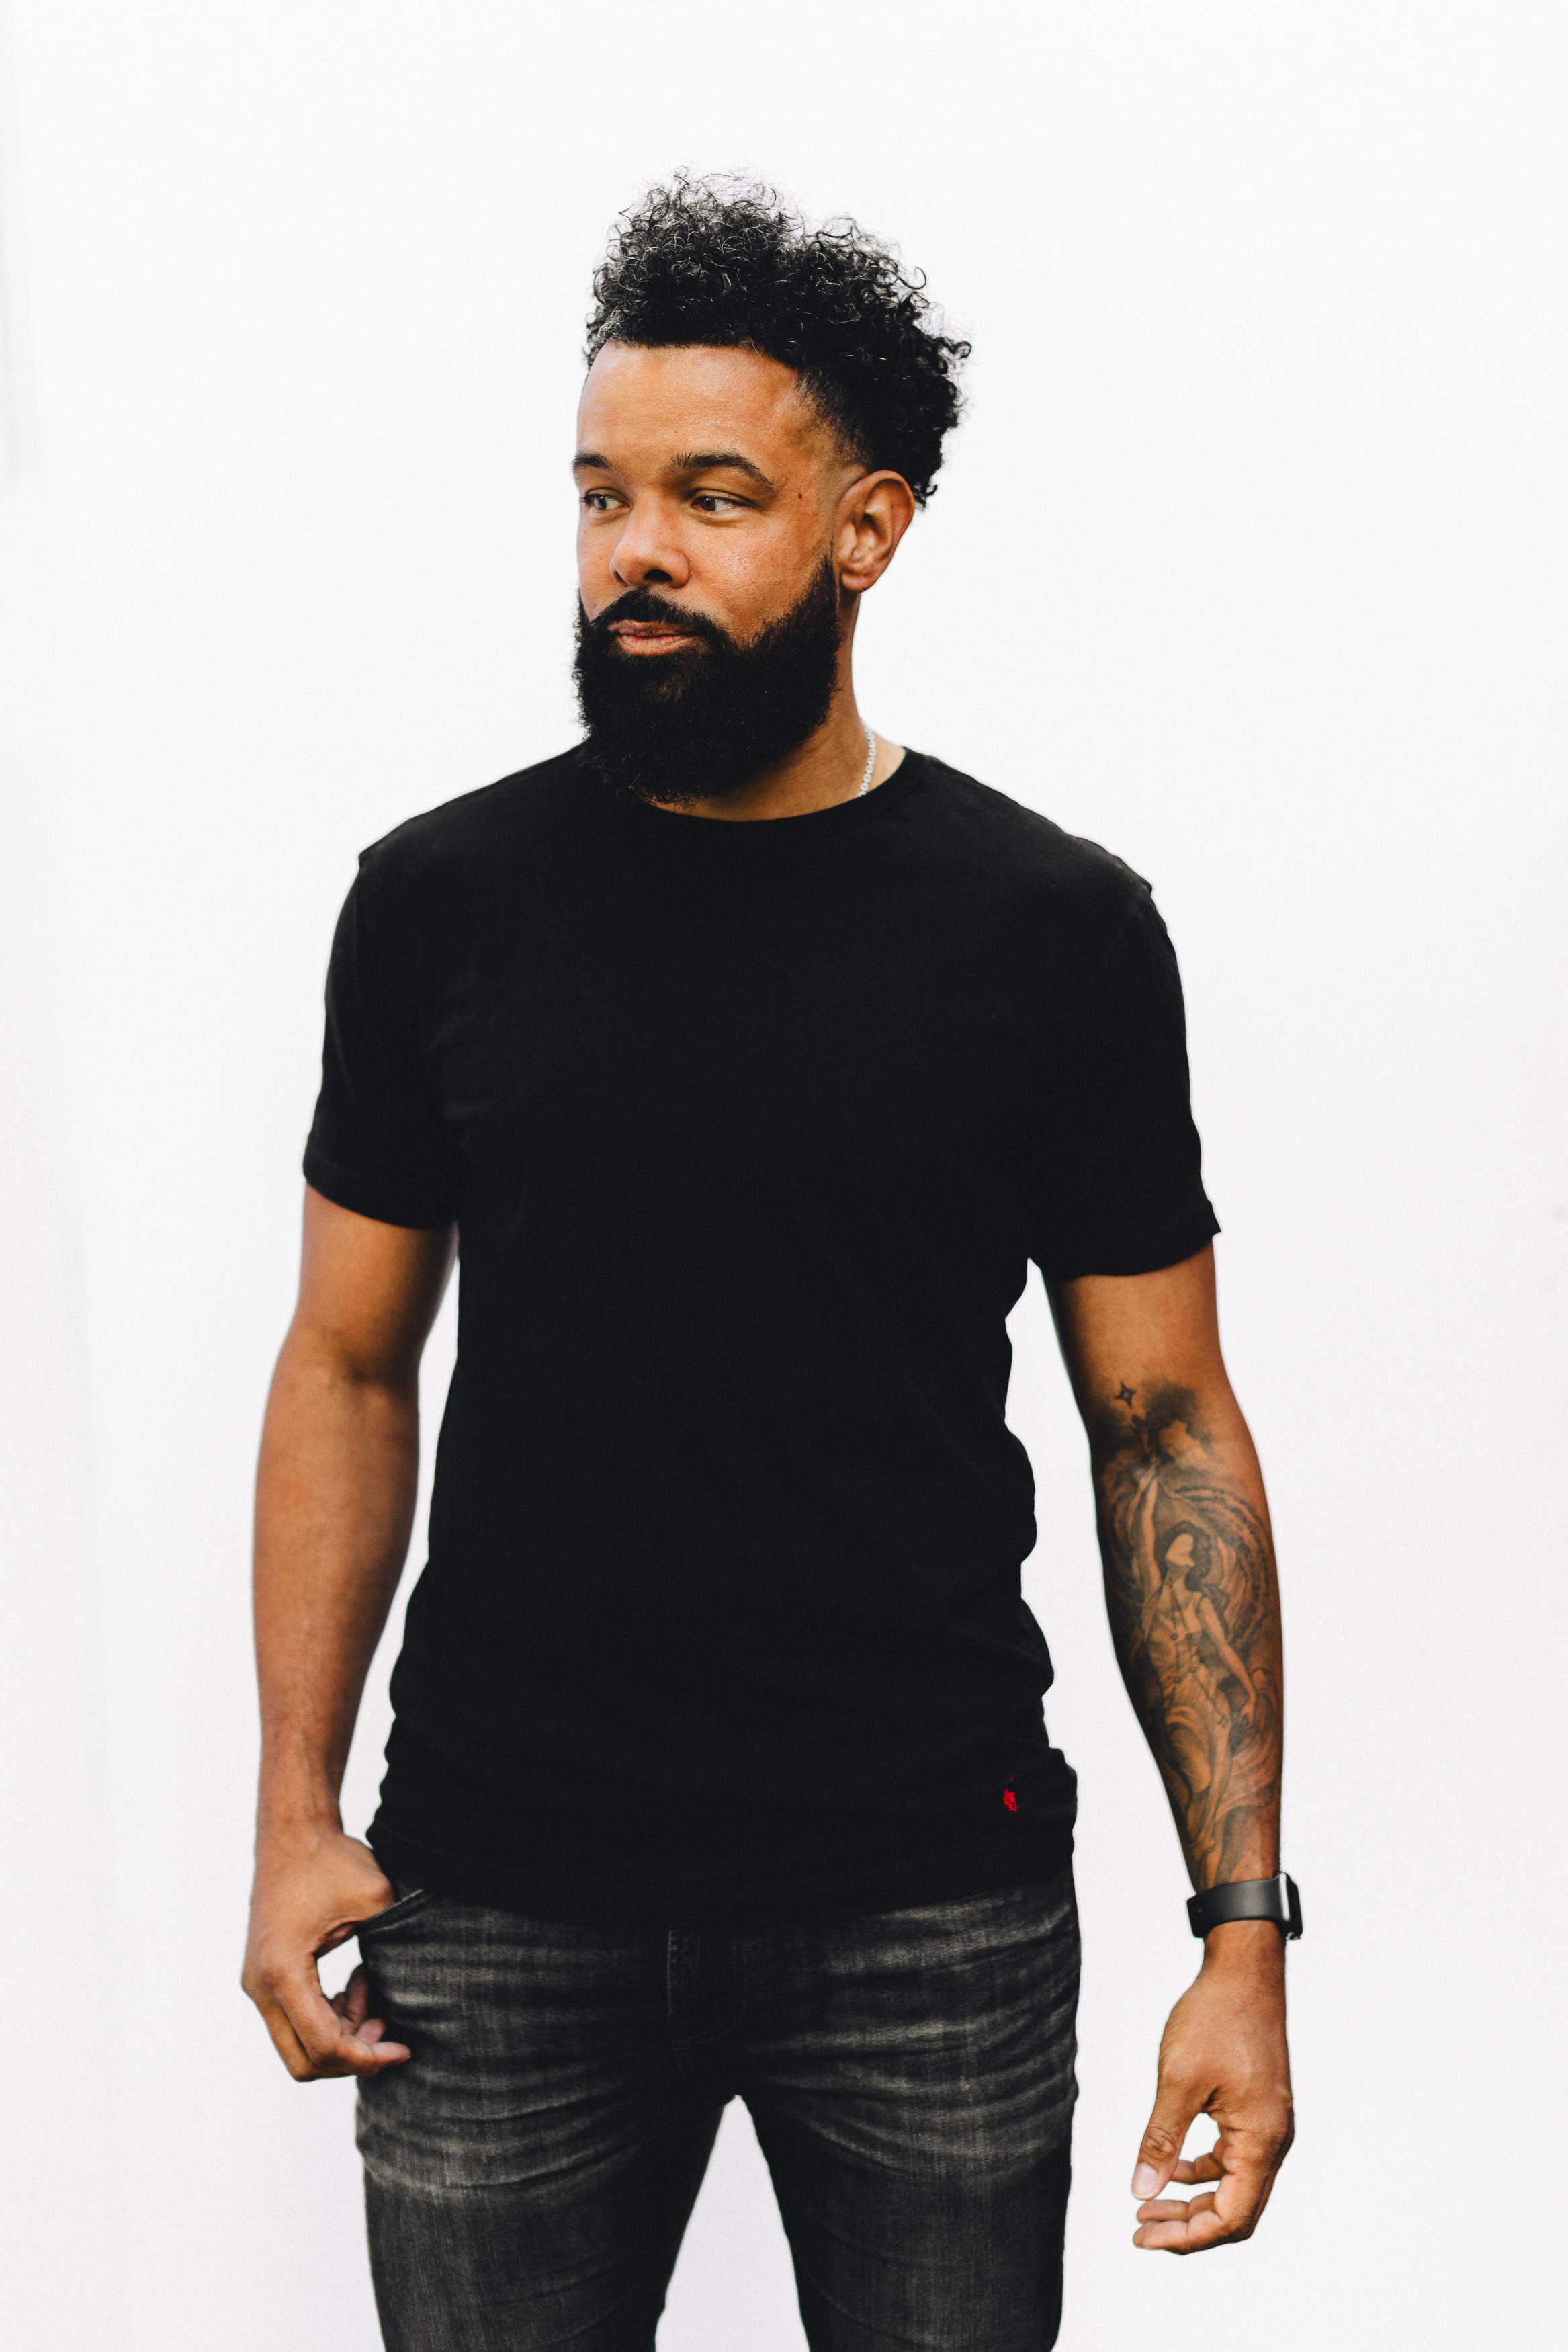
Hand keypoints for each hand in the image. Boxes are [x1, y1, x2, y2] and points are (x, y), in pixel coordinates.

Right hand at [241, 1824, 412, 2080]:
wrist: (294, 1832)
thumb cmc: (331, 1860)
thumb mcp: (375, 1900)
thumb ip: (391, 1949)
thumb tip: (416, 1994)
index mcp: (284, 1972)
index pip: (323, 2046)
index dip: (367, 2059)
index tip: (401, 2049)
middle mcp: (261, 1986)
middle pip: (303, 2062)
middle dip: (351, 2057)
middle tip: (387, 2030)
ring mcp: (258, 1983)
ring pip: (297, 2045)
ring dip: (341, 2035)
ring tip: (371, 1995)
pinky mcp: (264, 1977)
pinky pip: (294, 2022)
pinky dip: (327, 2019)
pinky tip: (354, 1986)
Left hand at [1130, 1921, 1293, 2250]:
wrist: (1244, 1971)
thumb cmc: (1215, 2017)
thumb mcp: (1179, 2079)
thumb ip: (1161, 2139)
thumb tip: (1141, 2193)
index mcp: (1261, 2139)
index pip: (1230, 2217)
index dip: (1187, 2237)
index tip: (1141, 2235)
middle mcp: (1273, 2141)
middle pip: (1235, 2211)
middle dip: (1187, 2227)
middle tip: (1139, 2229)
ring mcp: (1268, 2126)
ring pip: (1233, 2187)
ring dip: (1192, 2201)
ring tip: (1147, 2205)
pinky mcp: (1257, 2112)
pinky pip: (1233, 2160)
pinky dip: (1202, 2172)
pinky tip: (1170, 2167)